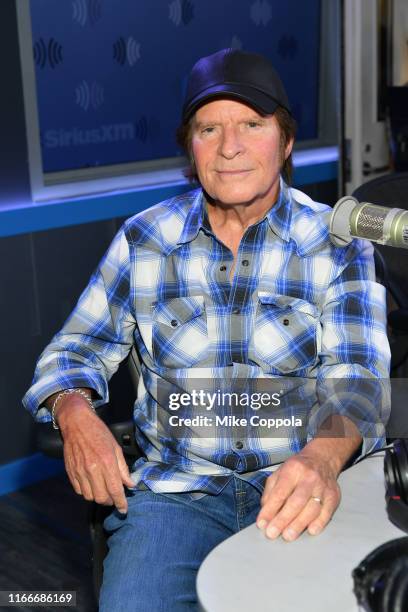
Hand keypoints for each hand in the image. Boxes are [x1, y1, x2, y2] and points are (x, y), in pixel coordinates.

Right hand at [57, 397, 134, 513]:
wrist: (77, 424)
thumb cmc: (99, 433)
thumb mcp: (116, 447)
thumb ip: (123, 468)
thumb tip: (130, 484)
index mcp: (107, 462)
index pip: (115, 490)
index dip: (121, 503)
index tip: (124, 509)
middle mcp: (93, 469)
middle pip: (101, 498)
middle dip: (110, 501)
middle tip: (114, 497)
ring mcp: (80, 472)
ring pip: (89, 497)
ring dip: (98, 497)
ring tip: (103, 491)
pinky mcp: (71, 472)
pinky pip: (79, 491)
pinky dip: (87, 492)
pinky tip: (92, 484)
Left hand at [256, 450, 340, 541]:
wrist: (322, 459)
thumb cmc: (297, 470)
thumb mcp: (279, 473)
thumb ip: (270, 492)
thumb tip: (266, 514)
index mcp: (292, 469)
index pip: (280, 492)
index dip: (270, 509)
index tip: (262, 524)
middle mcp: (309, 477)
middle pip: (296, 501)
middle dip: (283, 519)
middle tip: (272, 533)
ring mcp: (323, 487)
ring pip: (312, 508)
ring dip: (299, 524)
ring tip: (288, 536)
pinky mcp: (333, 496)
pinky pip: (327, 511)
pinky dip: (319, 523)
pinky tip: (311, 531)